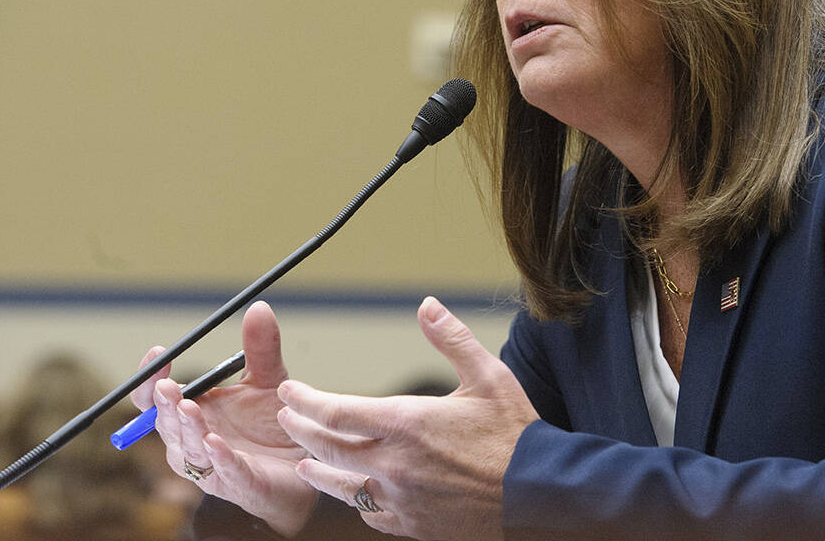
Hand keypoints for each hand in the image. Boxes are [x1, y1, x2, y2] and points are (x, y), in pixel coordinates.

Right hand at [131, 301, 316, 536]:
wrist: (303, 466)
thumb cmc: (273, 425)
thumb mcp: (268, 380)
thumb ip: (261, 349)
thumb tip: (259, 307)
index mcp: (194, 412)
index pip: (157, 398)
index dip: (151, 378)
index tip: (158, 352)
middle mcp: (193, 440)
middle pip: (166, 423)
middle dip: (164, 404)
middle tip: (168, 386)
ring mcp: (212, 466)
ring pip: (189, 449)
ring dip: (187, 429)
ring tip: (189, 408)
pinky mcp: (238, 484)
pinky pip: (223, 472)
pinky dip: (218, 458)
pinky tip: (216, 443)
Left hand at [277, 296, 538, 540]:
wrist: (537, 493)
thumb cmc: (514, 433)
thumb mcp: (487, 376)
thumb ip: (451, 339)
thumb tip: (427, 306)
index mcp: (406, 424)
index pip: (335, 412)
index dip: (304, 401)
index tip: (288, 392)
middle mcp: (394, 465)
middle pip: (327, 450)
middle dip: (301, 431)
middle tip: (287, 419)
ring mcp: (401, 500)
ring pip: (342, 487)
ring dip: (318, 472)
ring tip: (305, 463)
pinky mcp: (413, 526)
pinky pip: (371, 515)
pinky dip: (357, 502)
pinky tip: (356, 495)